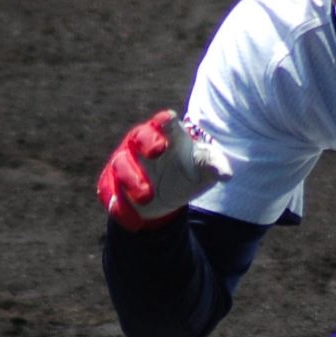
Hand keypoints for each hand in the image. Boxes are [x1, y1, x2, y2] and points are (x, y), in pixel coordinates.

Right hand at [97, 109, 230, 231]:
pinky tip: (127, 217)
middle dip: (146, 142)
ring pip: (121, 164)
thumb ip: (214, 166)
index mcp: (166, 134)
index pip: (163, 122)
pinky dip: (117, 204)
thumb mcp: (204, 169)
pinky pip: (109, 190)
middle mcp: (141, 144)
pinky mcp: (112, 182)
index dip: (164, 121)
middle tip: (157, 151)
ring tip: (146, 196)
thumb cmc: (189, 171)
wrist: (168, 194)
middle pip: (138, 136)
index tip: (168, 120)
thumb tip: (227, 174)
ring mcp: (125, 161)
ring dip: (132, 179)